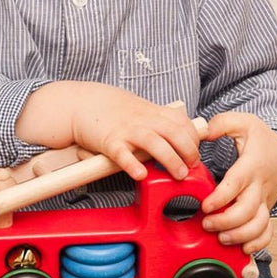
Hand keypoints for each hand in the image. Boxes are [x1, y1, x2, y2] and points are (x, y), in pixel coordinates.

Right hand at [16, 82, 201, 181]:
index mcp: (152, 112)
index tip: (195, 152)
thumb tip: (178, 136)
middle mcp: (142, 120)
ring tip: (179, 175)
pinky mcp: (109, 141)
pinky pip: (122, 154)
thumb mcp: (140, 108)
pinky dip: (132, 164)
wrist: (80, 102)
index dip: (193, 138)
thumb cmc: (111, 109)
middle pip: (174, 132)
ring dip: (170, 159)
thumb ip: (158, 120)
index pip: (182, 122)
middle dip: (189, 150)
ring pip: (154, 143)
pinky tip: (140, 175)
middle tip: (193, 166)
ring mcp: (126, 130)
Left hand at [201, 112, 276, 254]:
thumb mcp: (244, 123)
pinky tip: (242, 247)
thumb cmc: (262, 139)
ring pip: (259, 226)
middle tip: (206, 223)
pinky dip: (258, 243)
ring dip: (240, 236)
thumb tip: (201, 131)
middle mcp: (260, 187)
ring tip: (221, 237)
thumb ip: (220, 124)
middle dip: (225, 222)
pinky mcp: (267, 211)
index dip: (220, 198)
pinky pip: (268, 232)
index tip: (205, 206)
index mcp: (251, 166)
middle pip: (247, 211)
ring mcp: (265, 201)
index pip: (236, 184)